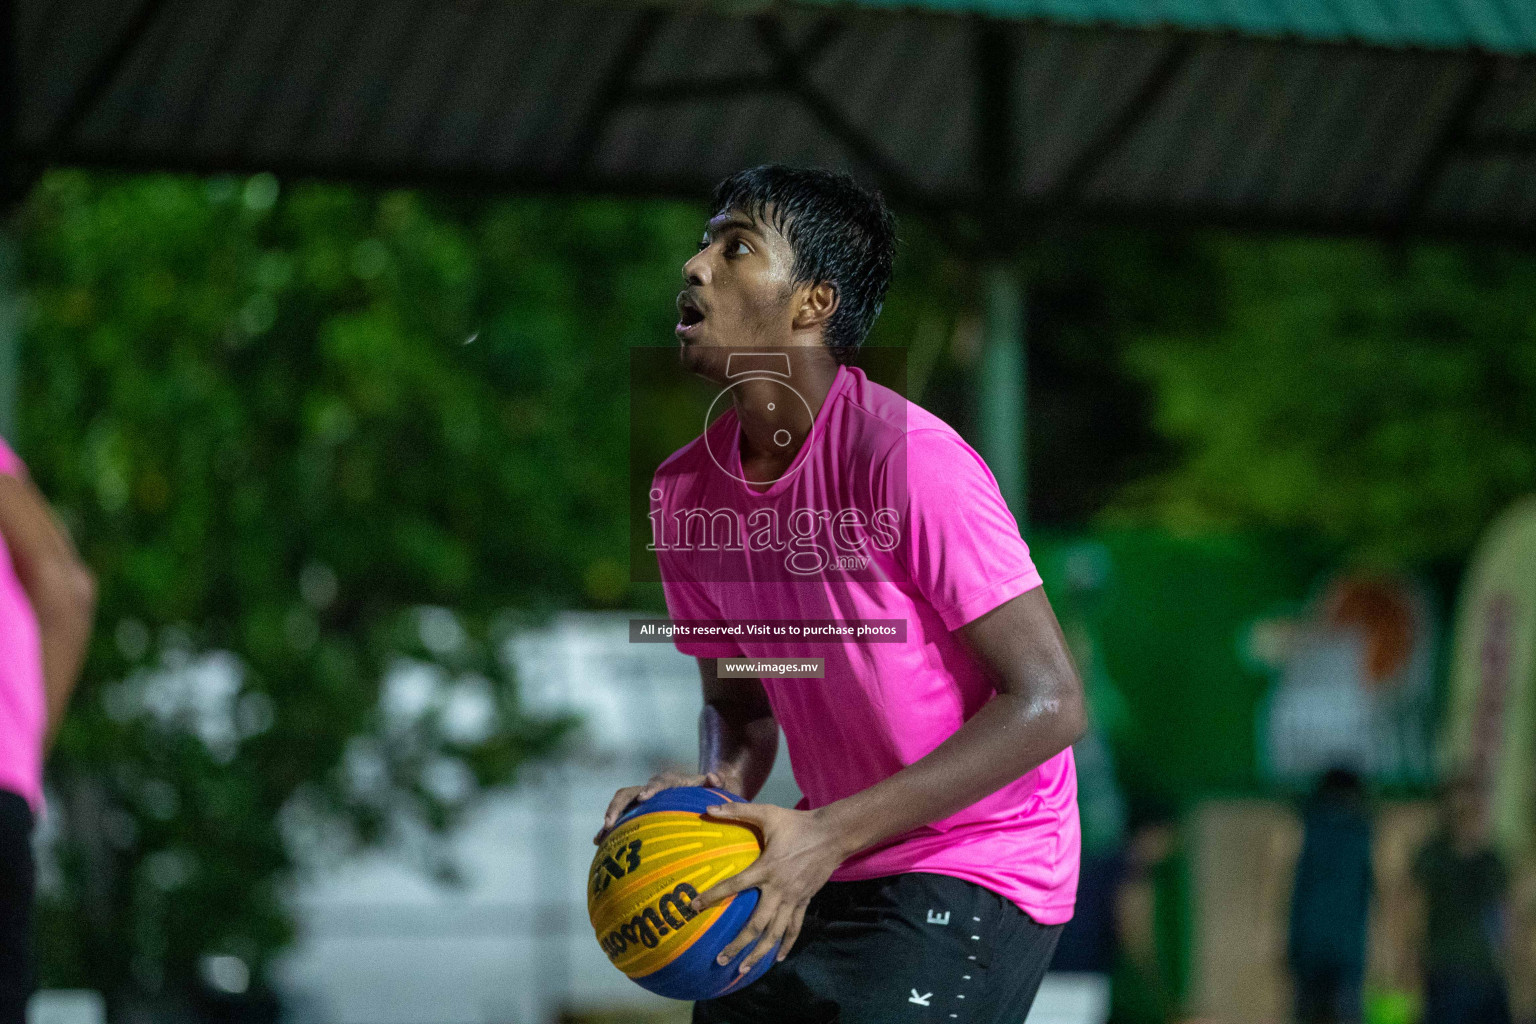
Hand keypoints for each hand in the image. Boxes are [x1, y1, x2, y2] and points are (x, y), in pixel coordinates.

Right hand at [594, 769, 731, 843]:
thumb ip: (717, 782)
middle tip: (609, 822)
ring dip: (610, 817)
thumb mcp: (720, 786)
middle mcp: (652, 789)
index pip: (658, 783)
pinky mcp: (639, 812)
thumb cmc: (715, 791)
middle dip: (617, 806)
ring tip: (600, 837)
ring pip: (621, 805)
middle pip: (629, 792)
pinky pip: (622, 819)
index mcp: (670, 782)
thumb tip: (714, 777)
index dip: (650, 789)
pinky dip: (611, 829)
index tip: (643, 798)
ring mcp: (643, 800)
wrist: (706, 789)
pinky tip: (599, 844)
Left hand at [690, 803, 848, 974]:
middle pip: (756, 924)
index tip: (693, 906)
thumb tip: (708, 807)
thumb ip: (737, 811)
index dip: (712, 896)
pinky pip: (794, 928)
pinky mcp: (804, 901)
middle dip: (738, 944)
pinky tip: (777, 959)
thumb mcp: (767, 813)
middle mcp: (778, 889)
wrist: (832, 834)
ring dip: (759, 953)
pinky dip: (786, 944)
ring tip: (743, 969)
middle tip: (720, 959)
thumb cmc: (796, 823)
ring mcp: (793, 898)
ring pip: (775, 933)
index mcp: (766, 868)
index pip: (734, 886)